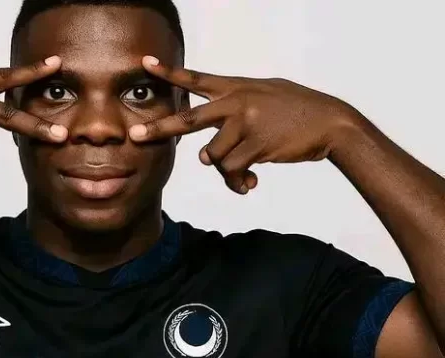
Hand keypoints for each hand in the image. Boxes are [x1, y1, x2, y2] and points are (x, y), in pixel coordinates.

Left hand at [129, 56, 356, 193]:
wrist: (330, 123)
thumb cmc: (296, 112)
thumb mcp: (265, 97)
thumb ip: (234, 115)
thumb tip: (208, 155)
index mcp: (236, 88)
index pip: (197, 79)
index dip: (170, 73)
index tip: (145, 65)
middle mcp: (236, 102)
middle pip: (188, 119)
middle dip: (160, 129)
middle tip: (135, 136)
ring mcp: (245, 123)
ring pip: (212, 156)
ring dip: (225, 172)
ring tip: (243, 175)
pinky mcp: (255, 145)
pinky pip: (231, 171)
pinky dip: (238, 183)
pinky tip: (252, 184)